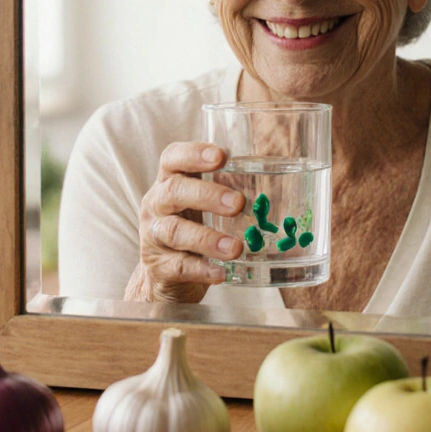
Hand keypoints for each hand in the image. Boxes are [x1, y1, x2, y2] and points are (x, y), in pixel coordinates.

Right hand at [125, 142, 245, 302]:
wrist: (166, 277)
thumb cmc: (192, 230)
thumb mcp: (201, 206)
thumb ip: (226, 192)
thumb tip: (277, 185)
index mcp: (168, 183)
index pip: (172, 159)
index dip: (193, 154)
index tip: (221, 156)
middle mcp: (156, 206)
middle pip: (174, 191)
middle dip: (207, 195)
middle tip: (238, 204)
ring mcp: (153, 237)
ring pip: (175, 232)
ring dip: (208, 239)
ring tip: (235, 248)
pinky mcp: (158, 268)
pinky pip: (179, 267)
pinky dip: (202, 270)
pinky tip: (222, 273)